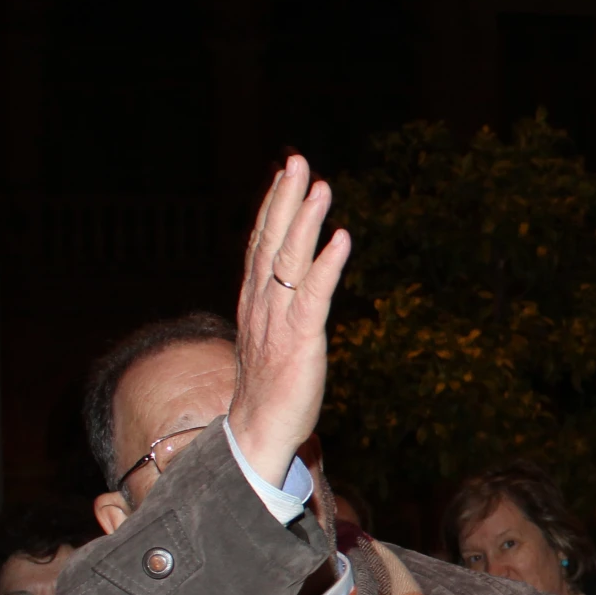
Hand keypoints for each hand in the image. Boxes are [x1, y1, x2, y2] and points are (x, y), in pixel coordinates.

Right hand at [227, 154, 350, 487]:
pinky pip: (313, 295)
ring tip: (319, 186)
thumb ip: (279, 309)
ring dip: (305, 221)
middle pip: (270, 241)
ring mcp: (277, 321)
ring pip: (289, 261)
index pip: (260, 245)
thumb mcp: (271, 339)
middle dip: (285, 199)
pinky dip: (327, 265)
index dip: (273, 207)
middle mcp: (261, 305)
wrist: (258, 433)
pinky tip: (341, 239)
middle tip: (297, 161)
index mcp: (254, 302)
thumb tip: (292, 287)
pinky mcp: (299, 340)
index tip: (285, 174)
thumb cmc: (270, 388)